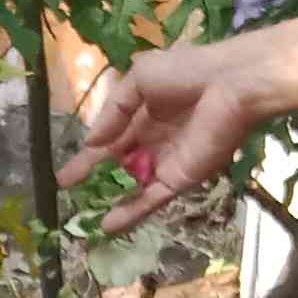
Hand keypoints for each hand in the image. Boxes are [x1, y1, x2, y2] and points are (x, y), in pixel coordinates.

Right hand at [75, 40, 267, 214]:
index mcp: (144, 113)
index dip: (88, 156)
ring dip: (111, 201)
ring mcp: (166, 162)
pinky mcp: (179, 179)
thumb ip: (112, 111)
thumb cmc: (186, 72)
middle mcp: (154, 140)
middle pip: (119, 164)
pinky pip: (152, 199)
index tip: (66, 174)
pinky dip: (131, 213)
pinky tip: (108, 226)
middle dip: (95, 178)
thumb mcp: (138, 79)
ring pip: (134, 186)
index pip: (111, 138)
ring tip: (82, 218)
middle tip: (69, 192)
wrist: (231, 85)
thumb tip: (91, 143)